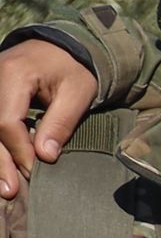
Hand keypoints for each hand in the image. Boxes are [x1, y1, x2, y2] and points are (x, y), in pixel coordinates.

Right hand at [0, 35, 96, 200]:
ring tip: (4, 187)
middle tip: (10, 191)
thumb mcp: (78, 93)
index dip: (19, 150)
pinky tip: (0, 167)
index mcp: (13, 74)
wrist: (60, 47)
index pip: (6, 121)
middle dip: (0, 161)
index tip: (34, 170)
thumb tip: (45, 156)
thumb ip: (60, 123)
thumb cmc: (73, 69)